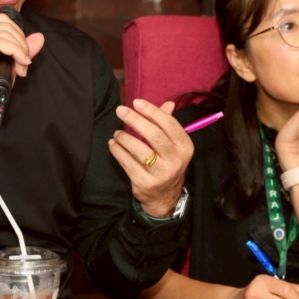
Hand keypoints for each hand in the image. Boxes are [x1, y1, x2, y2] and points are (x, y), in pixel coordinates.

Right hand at [0, 15, 44, 128]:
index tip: (24, 56)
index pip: (4, 21)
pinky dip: (16, 52)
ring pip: (6, 34)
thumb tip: (39, 37)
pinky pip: (2, 43)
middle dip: (22, 45)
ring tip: (21, 68)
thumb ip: (23, 49)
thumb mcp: (11, 64)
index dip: (19, 36)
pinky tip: (19, 65)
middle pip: (7, 26)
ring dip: (20, 51)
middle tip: (24, 64)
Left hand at [109, 99, 192, 216]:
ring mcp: (161, 174)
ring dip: (124, 137)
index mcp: (185, 147)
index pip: (169, 125)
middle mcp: (176, 160)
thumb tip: (168, 103)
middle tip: (121, 111)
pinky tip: (114, 144)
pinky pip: (128, 163)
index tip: (136, 102)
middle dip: (135, 120)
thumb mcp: (172, 145)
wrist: (164, 196)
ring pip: (139, 149)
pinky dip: (118, 151)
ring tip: (117, 133)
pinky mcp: (145, 183)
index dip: (153, 111)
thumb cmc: (167, 163)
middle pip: (154, 135)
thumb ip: (167, 124)